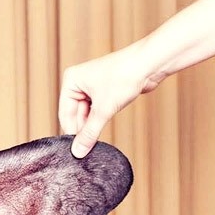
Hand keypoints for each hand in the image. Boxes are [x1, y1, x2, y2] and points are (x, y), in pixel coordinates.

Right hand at [58, 43, 160, 157]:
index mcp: (70, 80)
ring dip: (93, 124)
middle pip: (75, 114)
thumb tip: (78, 151)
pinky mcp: (105, 90)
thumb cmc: (124, 75)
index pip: (65, 113)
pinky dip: (100, 119)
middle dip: (83, 129)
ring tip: (97, 138)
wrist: (150, 63)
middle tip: (88, 147)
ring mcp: (91, 86)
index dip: (71, 131)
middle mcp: (78, 82)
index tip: (77, 148)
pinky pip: (97, 109)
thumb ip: (89, 132)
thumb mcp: (103, 109)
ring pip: (87, 113)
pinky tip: (103, 128)